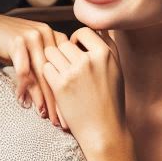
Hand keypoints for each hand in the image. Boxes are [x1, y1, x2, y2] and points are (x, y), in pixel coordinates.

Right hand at [0, 12, 68, 122]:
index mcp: (55, 37)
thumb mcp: (31, 52)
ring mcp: (33, 38)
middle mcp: (47, 35)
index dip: (69, 93)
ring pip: (41, 74)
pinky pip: (23, 71)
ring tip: (44, 115)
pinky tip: (22, 101)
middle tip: (61, 121)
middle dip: (59, 100)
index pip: (68, 69)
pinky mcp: (17, 43)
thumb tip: (54, 96)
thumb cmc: (11, 43)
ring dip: (43, 98)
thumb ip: (45, 65)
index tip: (70, 114)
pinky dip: (23, 88)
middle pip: (57, 74)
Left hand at [41, 28, 127, 154]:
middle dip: (62, 53)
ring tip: (58, 75)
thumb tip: (101, 30)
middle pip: (64, 43)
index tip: (75, 50)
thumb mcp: (116, 71)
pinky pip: (45, 68)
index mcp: (106, 54)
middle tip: (63, 67)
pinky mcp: (60, 85)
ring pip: (51, 53)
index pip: (84, 31)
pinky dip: (47, 75)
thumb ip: (108, 49)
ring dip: (52, 62)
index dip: (76, 39)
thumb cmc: (110, 102)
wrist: (104, 131)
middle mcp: (90, 60)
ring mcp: (74, 72)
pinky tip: (54, 84)